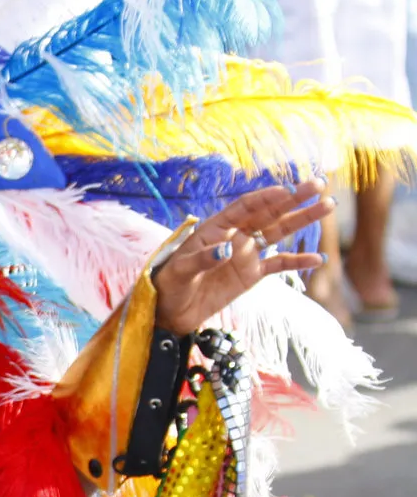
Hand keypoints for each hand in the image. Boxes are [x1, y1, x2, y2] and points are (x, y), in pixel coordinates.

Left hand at [154, 180, 330, 333]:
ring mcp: (246, 254)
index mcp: (215, 228)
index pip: (244, 207)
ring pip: (279, 232)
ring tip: (328, 205)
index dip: (265, 198)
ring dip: (302, 220)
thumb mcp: (180, 271)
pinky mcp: (251, 274)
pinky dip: (297, 261)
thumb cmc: (168, 285)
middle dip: (294, 199)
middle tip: (319, 185)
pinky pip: (278, 264)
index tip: (285, 190)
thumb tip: (226, 249)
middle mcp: (235, 236)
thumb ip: (202, 259)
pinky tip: (318, 258)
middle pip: (268, 213)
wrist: (170, 311)